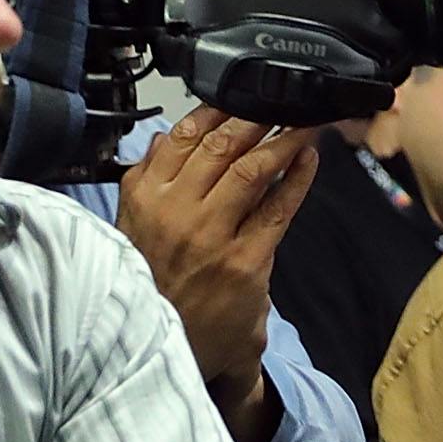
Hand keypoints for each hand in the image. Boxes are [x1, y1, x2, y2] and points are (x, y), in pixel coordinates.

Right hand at [116, 110, 320, 404]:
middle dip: (257, 117)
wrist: (166, 348)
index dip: (218, 108)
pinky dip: (296, 179)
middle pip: (220, 146)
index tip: (243, 93)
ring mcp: (210, 236)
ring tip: (304, 122)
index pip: (183, 137)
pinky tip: (309, 158)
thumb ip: (150, 180)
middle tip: (283, 100)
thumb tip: (168, 135)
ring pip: (250, 171)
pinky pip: (277, 208)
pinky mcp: (244, 262)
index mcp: (143, 198)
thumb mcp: (133, 228)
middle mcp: (173, 212)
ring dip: (283, 140)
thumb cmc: (154, 286)